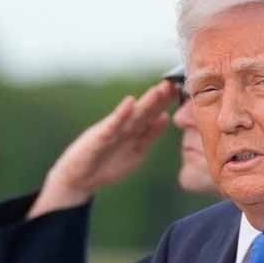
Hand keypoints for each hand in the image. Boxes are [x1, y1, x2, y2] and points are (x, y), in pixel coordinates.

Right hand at [29, 80, 176, 217]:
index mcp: (135, 133)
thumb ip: (149, 136)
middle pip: (146, 112)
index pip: (154, 115)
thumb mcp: (135, 152)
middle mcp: (125, 128)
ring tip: (159, 89)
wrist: (80, 178)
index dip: (167, 104)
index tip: (183, 92)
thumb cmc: (108, 164)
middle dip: (160, 99)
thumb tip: (165, 118)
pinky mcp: (99, 138)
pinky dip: (121, 114)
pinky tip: (130, 103)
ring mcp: (112, 132)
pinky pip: (112, 126)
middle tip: (175, 85)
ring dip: (146, 103)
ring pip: (133, 116)